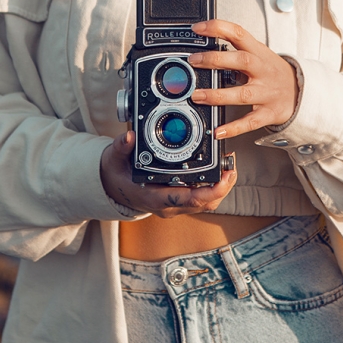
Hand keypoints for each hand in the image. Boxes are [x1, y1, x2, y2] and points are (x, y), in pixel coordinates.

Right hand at [100, 130, 236, 217]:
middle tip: (231, 165)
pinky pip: (200, 199)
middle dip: (223, 186)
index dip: (212, 191)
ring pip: (205, 203)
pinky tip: (217, 171)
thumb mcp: (113, 159)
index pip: (189, 199)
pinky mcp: (178, 201)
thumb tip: (129, 136)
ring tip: (228, 166)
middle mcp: (168, 205)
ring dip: (220, 187)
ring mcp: (174, 205)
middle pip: (205, 203)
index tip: (224, 176)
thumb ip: (120, 147)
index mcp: (155, 197)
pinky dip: (212, 187)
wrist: (111, 188)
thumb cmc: (115, 175)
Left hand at [188, 19, 298, 138]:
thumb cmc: (273, 73)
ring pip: (242, 93)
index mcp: (259, 53)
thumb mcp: (260, 55)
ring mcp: (266, 92)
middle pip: (241, 61)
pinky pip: (250, 121)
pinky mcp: (268, 113)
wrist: (303, 93)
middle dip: (215, 60)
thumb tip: (204, 51)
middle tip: (194, 61)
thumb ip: (236, 51)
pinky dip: (233, 127)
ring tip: (197, 96)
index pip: (239, 34)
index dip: (218, 28)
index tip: (198, 29)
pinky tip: (218, 130)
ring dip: (217, 95)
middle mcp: (263, 70)